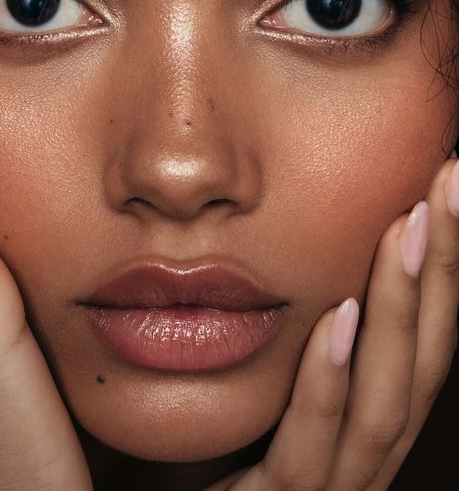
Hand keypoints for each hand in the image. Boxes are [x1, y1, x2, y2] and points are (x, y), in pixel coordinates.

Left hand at [206, 158, 458, 490]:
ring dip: (401, 308)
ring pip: (383, 402)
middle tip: (449, 179)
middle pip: (419, 361)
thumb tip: (315, 256)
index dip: (439, 268)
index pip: (414, 342)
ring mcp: (326, 490)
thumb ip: (285, 333)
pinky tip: (339, 316)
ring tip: (409, 226)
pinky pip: (307, 450)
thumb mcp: (254, 382)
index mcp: (358, 422)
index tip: (442, 185)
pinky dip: (328, 382)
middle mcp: (358, 457)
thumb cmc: (204, 458)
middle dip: (441, 269)